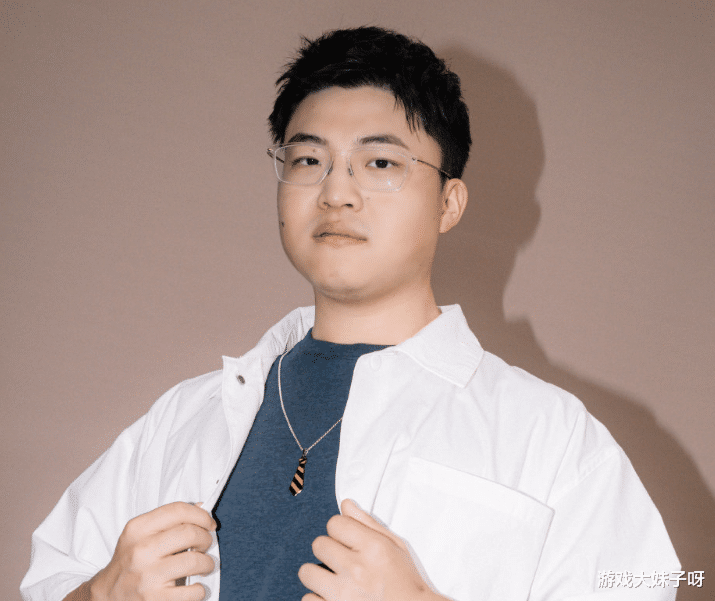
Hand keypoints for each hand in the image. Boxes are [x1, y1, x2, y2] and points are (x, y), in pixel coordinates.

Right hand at [86, 501, 215, 600]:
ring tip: (204, 565)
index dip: (201, 515)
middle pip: (190, 533)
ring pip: (195, 560)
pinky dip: (199, 589)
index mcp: (137, 529)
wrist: (107, 596)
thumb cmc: (130, 563)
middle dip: (206, 538)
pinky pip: (192, 591)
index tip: (209, 523)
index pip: (178, 510)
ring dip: (207, 563)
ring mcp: (147, 576)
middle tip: (206, 545)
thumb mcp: (139, 535)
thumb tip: (202, 508)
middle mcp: (141, 551)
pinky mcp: (155, 599)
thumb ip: (168, 521)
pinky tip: (194, 587)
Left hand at [298, 499, 441, 600]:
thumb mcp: (396, 547)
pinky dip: (318, 599)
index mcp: (373, 548)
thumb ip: (368, 523)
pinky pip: (307, 599)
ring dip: (318, 576)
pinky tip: (332, 598)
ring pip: (307, 572)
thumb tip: (345, 504)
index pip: (335, 523)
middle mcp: (356, 569)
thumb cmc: (406, 582)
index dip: (340, 530)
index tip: (347, 541)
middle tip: (341, 562)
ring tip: (333, 581)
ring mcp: (343, 594)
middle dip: (328, 551)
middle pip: (319, 544)